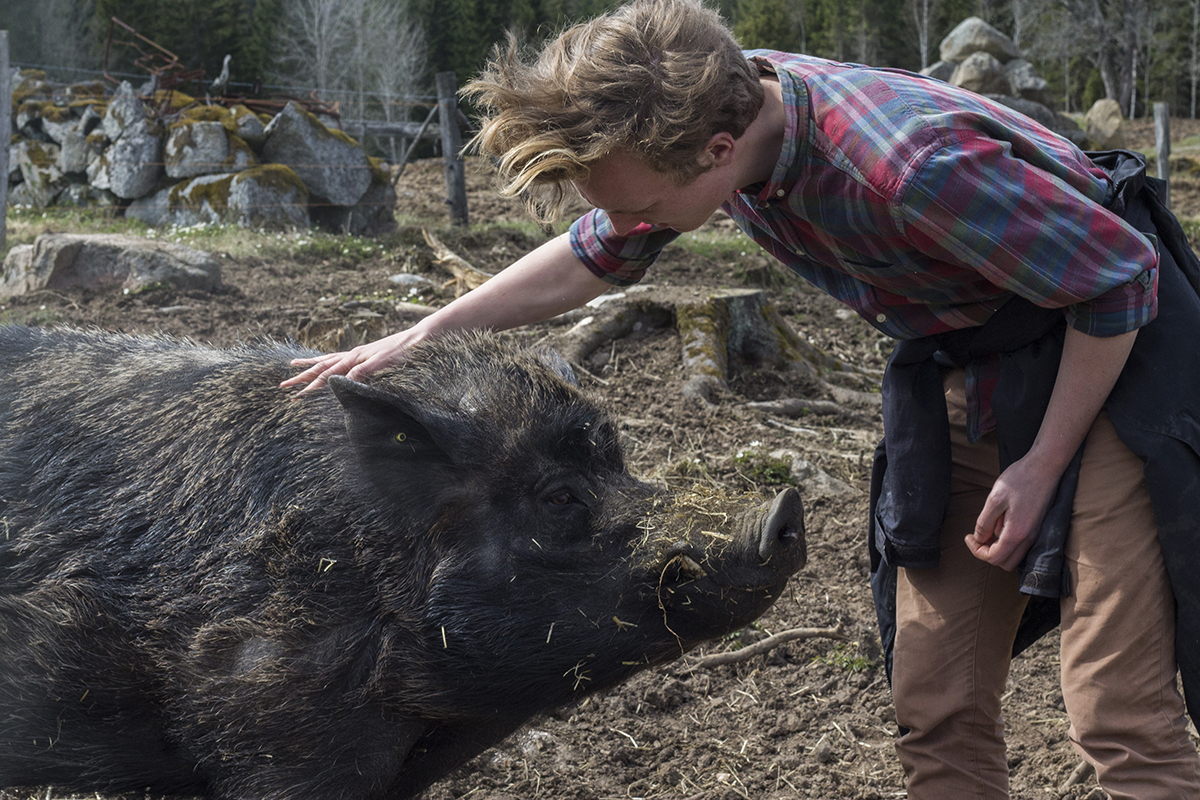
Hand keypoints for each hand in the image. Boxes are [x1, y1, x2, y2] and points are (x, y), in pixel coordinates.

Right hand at [280, 327, 429, 394]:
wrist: (418, 339)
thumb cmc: (403, 352)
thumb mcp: (384, 363)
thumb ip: (364, 371)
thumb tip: (343, 381)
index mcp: (354, 358)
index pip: (327, 375)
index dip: (311, 387)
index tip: (297, 396)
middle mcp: (352, 355)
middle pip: (321, 367)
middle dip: (302, 378)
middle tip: (283, 386)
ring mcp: (357, 353)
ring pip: (326, 360)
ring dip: (309, 366)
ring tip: (292, 365)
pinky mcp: (363, 354)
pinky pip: (338, 357)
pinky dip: (326, 360)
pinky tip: (323, 362)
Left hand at [965, 454, 1059, 570]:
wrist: (1045, 465)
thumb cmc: (1020, 478)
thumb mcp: (994, 499)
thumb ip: (984, 523)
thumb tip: (979, 539)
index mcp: (1017, 533)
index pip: (994, 558)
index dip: (977, 551)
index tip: (969, 536)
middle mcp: (1030, 538)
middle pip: (1006, 562)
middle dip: (988, 553)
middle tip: (978, 535)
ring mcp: (1036, 533)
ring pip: (1014, 555)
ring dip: (998, 547)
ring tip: (990, 525)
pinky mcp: (1038, 526)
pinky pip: (1021, 544)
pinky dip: (1008, 539)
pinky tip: (1001, 520)